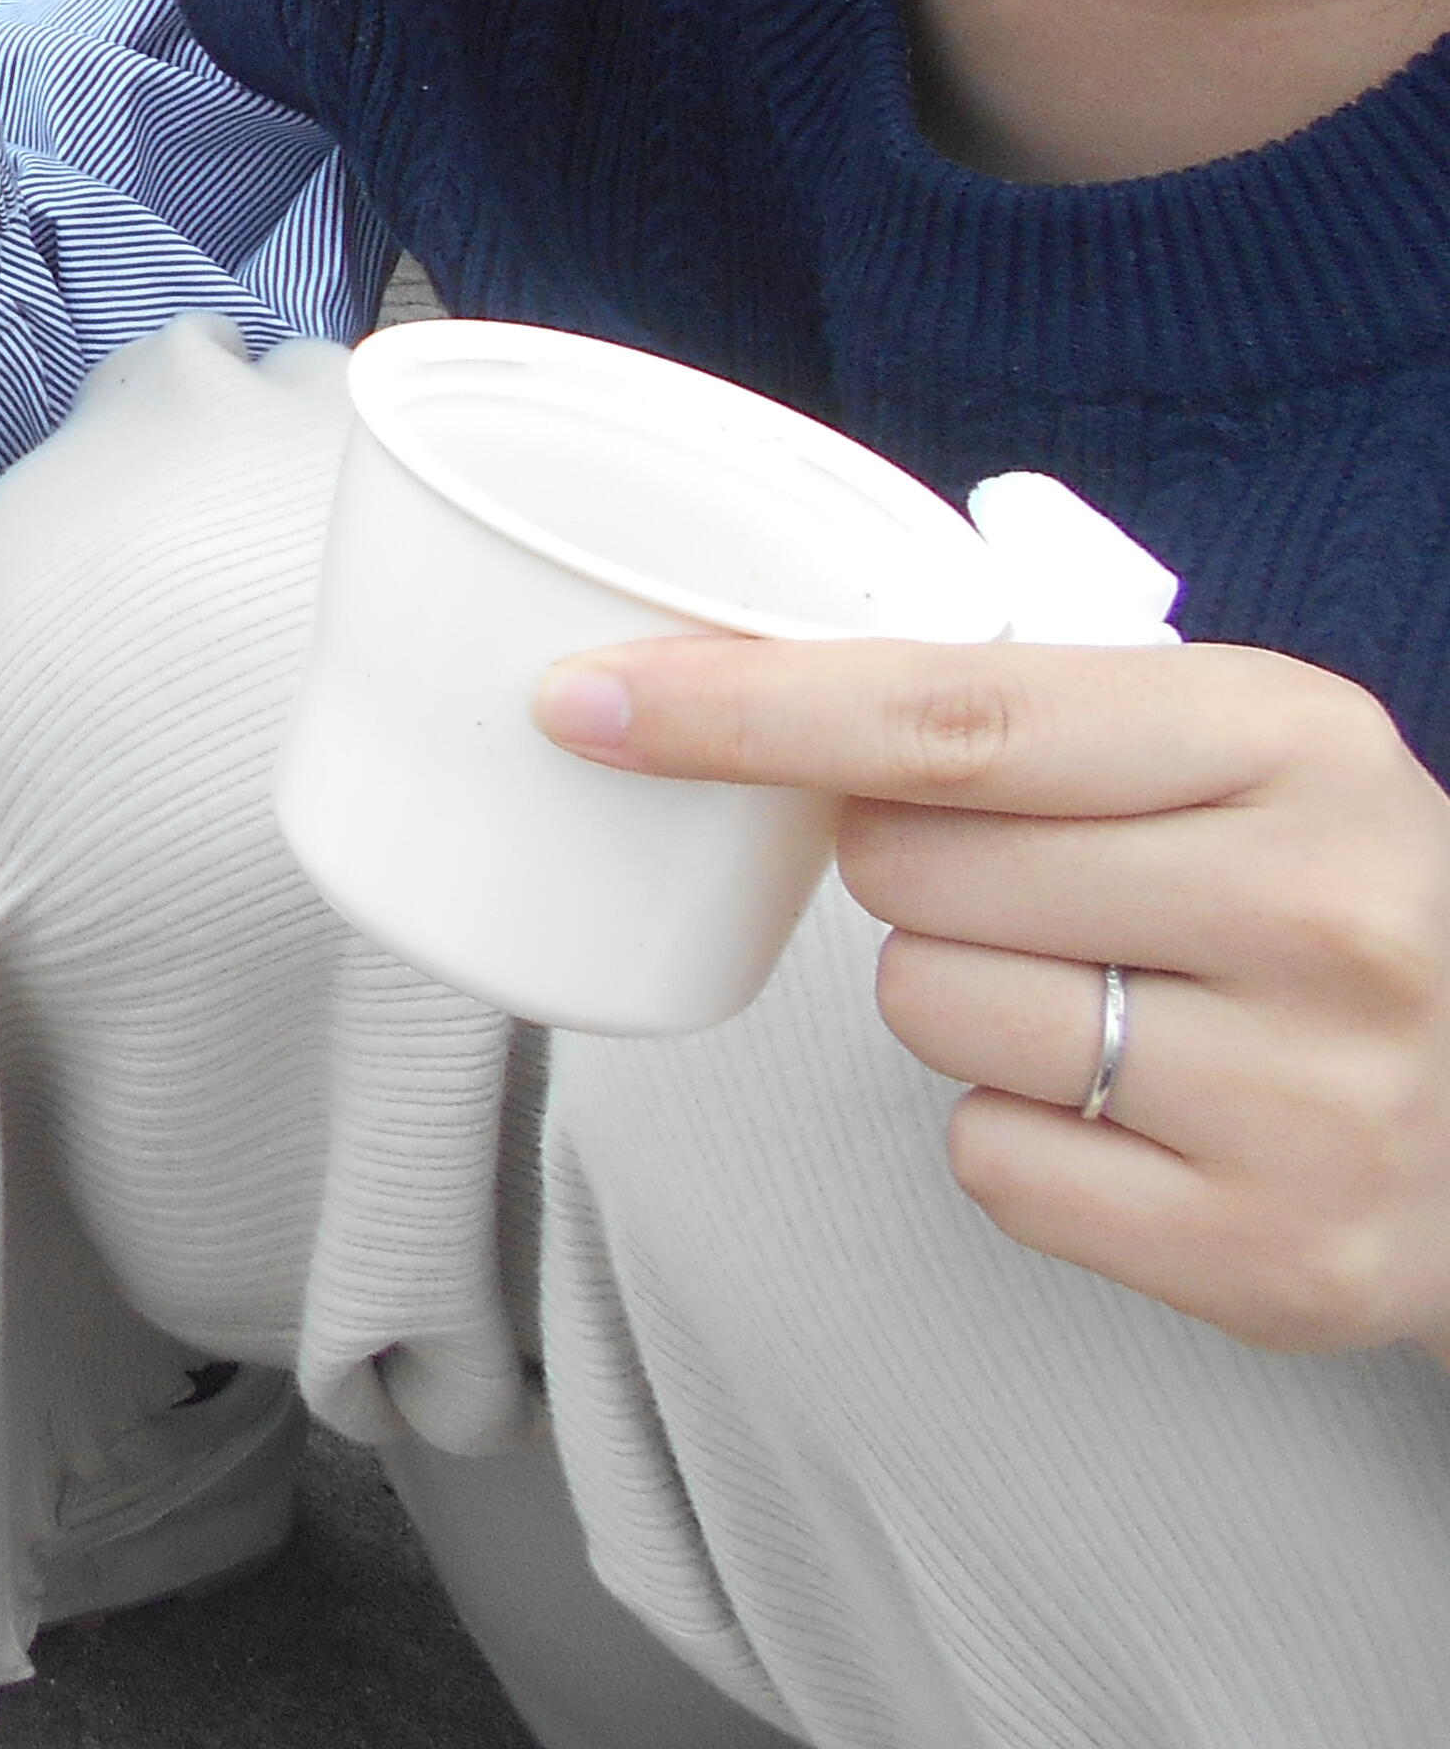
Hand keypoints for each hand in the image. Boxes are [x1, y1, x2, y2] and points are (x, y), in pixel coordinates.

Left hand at [542, 636, 1449, 1359]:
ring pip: (930, 1013)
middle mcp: (1313, 911)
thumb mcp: (1243, 750)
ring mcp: (1305, 1099)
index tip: (587, 699)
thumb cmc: (1336, 898)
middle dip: (916, 871)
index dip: (743, 706)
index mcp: (1289, 738)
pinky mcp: (1274, 1256)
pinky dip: (1026, 1139)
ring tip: (1120, 998)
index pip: (944, 716)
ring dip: (966, 1001)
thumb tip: (740, 667)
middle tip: (1049, 887)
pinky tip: (1146, 1117)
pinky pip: (993, 1163)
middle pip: (906, 871)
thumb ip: (1029, 707)